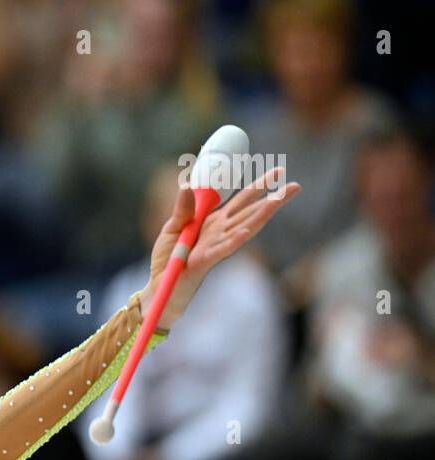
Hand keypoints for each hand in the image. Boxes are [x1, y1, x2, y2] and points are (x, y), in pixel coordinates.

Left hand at [140, 166, 301, 331]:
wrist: (162, 287)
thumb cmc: (169, 259)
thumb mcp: (172, 228)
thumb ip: (183, 208)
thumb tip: (188, 183)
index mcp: (215, 222)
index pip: (242, 200)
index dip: (260, 186)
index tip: (279, 171)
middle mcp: (221, 233)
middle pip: (251, 212)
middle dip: (274, 199)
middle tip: (297, 186)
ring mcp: (216, 247)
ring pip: (243, 228)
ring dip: (260, 215)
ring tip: (277, 201)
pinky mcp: (205, 261)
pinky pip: (222, 249)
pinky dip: (234, 241)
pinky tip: (246, 231)